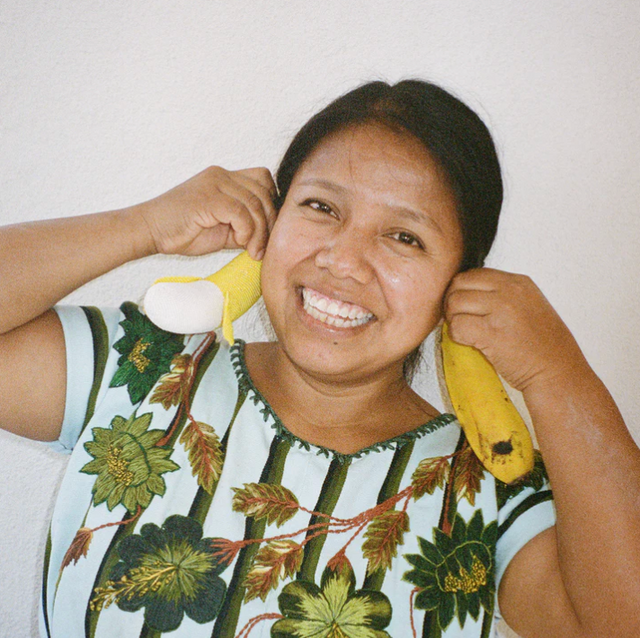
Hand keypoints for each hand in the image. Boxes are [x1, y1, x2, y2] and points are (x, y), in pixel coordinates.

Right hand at [136, 166, 276, 259]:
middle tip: (262, 247)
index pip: (263, 179)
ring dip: (259, 232)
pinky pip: (241, 212)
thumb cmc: (181, 231)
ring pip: (254, 203)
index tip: (267, 229)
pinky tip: (240, 243)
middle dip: (269, 222)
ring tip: (252, 250)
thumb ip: (244, 227)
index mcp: (224, 178)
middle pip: (264, 191)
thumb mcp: (222, 230)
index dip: (271, 203)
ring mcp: (214, 183)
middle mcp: (221, 175)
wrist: (149, 231)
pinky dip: (246, 231)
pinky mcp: (208, 197)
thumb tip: (268, 237)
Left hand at [444, 268, 588, 392]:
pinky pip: (457, 326)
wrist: (558, 372)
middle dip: (452, 303)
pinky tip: (471, 343)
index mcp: (518, 282)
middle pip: (459, 285)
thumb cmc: (541, 345)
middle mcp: (510, 290)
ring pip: (454, 303)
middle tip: (460, 321)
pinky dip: (457, 336)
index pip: (473, 274)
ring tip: (467, 333)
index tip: (465, 308)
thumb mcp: (528, 305)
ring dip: (453, 320)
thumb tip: (464, 293)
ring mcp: (501, 310)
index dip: (461, 291)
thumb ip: (501, 294)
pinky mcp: (492, 332)